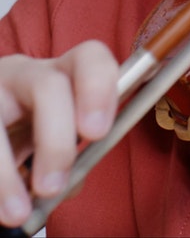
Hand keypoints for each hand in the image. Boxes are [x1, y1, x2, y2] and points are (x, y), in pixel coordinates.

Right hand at [0, 41, 118, 227]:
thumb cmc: (28, 134)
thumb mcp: (52, 138)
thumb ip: (70, 156)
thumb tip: (69, 182)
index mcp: (61, 74)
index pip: (90, 58)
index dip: (98, 89)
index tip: (96, 133)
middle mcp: (26, 73)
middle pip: (49, 86)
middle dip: (55, 139)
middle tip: (52, 187)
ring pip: (1, 116)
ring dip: (8, 171)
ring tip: (18, 212)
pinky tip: (1, 207)